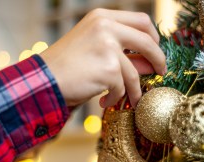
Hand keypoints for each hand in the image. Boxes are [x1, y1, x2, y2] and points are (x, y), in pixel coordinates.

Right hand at [40, 8, 165, 107]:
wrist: (43, 80)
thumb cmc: (66, 66)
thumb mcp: (95, 50)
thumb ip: (122, 53)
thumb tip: (150, 64)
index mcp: (102, 17)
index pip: (141, 20)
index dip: (152, 36)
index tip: (154, 50)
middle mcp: (106, 26)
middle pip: (147, 40)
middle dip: (158, 58)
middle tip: (160, 72)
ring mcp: (108, 46)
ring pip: (134, 72)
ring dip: (135, 89)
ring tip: (130, 98)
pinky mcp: (108, 68)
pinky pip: (122, 87)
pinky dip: (117, 98)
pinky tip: (105, 101)